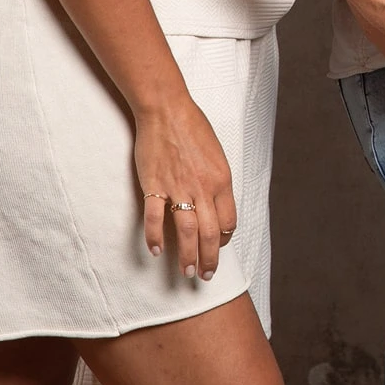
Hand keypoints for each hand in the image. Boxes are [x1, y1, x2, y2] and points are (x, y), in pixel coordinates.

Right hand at [134, 93, 237, 282]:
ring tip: (187, 271)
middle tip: (206, 274)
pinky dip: (155, 237)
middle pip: (210, 232)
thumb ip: (217, 181)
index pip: (229, 220)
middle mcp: (203, 187)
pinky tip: (156, 251)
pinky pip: (155, 218)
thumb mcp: (216, 155)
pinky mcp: (155, 185)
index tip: (218, 246)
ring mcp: (178, 188)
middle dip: (210, 257)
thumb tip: (217, 204)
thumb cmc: (193, 128)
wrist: (167, 110)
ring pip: (186, 231)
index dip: (225, 238)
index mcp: (222, 180)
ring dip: (188, 256)